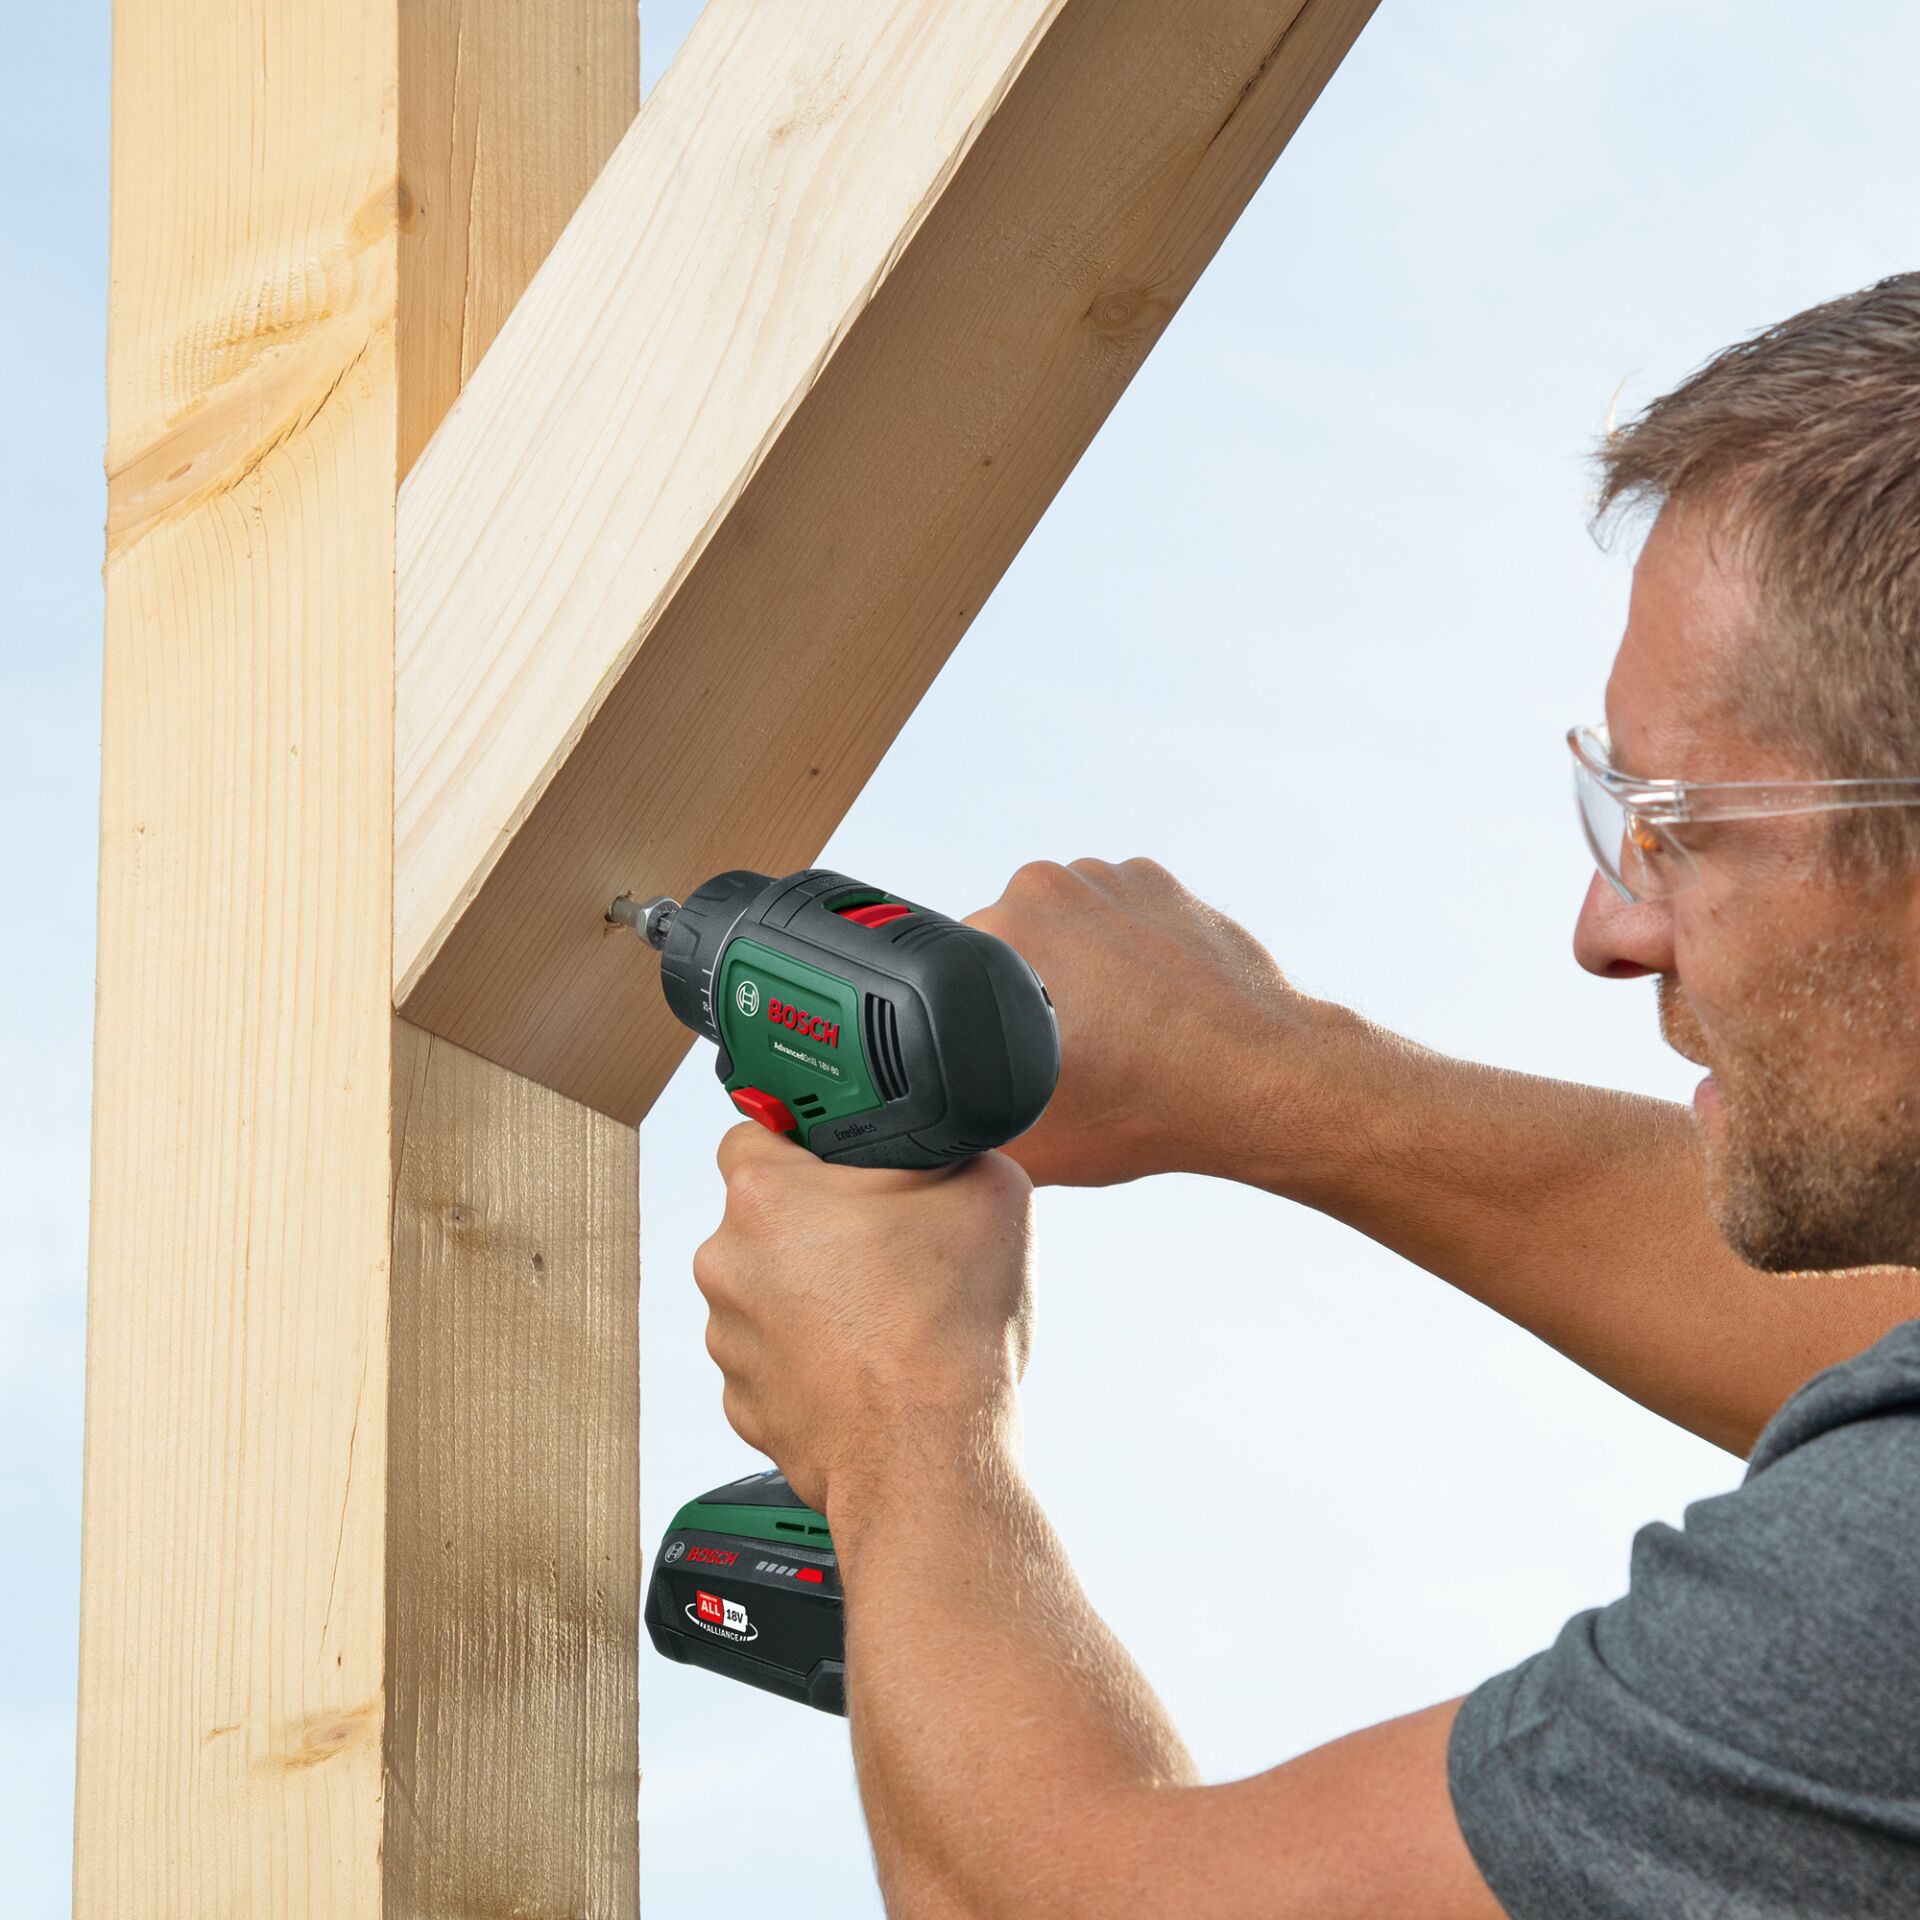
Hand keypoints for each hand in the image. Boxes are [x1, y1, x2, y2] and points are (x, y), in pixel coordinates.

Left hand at [694, 1124, 1034, 1515]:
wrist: (930, 1455)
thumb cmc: (948, 1325)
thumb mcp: (988, 1187)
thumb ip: (946, 1149)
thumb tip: (940, 1148)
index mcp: (765, 1194)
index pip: (757, 1129)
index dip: (806, 1139)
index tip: (842, 1158)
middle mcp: (726, 1261)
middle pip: (766, 1216)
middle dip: (819, 1222)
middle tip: (886, 1242)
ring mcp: (729, 1338)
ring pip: (770, 1290)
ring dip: (814, 1292)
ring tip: (885, 1313)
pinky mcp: (743, 1402)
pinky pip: (777, 1357)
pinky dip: (813, 1357)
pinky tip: (869, 1363)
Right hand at [966, 857, 1342, 1189]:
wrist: (1259, 1080)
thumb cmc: (1147, 1110)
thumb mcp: (1025, 1147)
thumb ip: (956, 1135)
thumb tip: (922, 1148)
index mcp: (998, 936)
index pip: (949, 972)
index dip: (971, 1021)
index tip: (1009, 1053)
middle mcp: (1044, 888)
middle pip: (1006, 940)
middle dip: (1024, 986)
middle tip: (1063, 1047)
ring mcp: (1106, 877)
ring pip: (1061, 921)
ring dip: (1075, 960)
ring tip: (1111, 1024)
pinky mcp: (1156, 880)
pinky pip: (1115, 911)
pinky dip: (1125, 945)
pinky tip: (1147, 998)